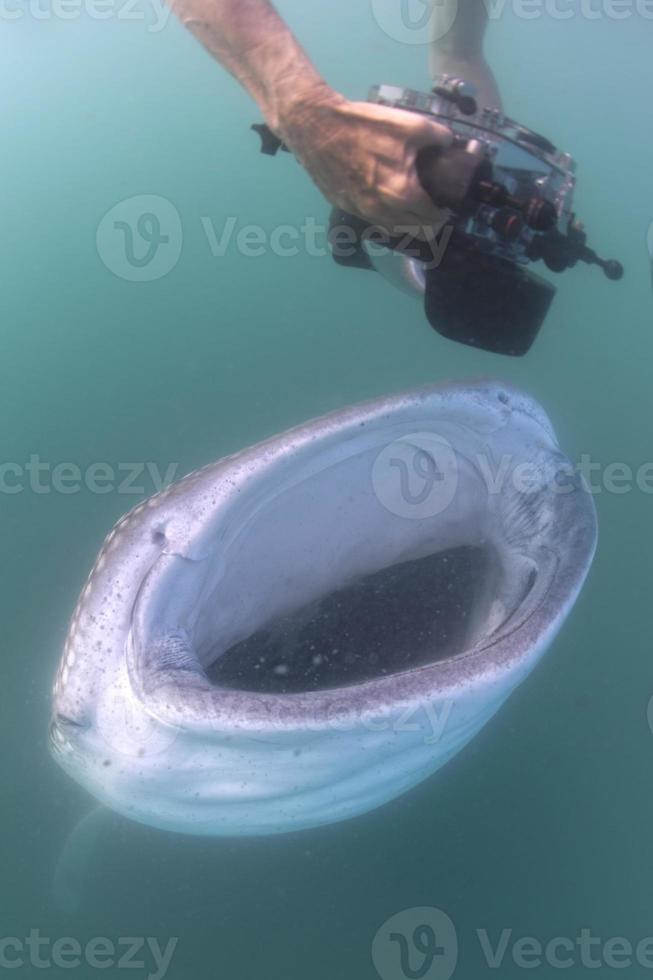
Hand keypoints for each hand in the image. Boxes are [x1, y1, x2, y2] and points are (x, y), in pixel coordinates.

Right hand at [277, 89, 453, 236]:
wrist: (317, 128)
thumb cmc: (364, 125)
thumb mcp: (410, 124)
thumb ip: (438, 138)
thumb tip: (449, 144)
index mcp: (403, 194)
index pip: (433, 217)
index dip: (444, 210)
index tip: (446, 202)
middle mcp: (383, 211)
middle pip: (416, 231)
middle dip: (430, 223)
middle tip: (434, 207)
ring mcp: (363, 212)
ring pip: (395, 231)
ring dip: (409, 224)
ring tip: (414, 208)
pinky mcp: (347, 207)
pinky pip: (375, 222)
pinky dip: (388, 218)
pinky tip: (390, 203)